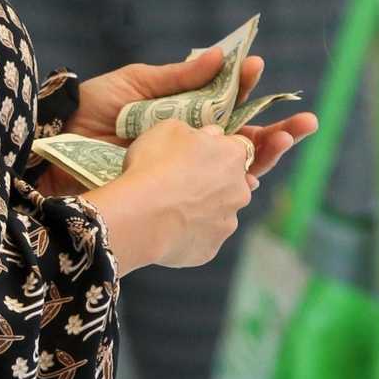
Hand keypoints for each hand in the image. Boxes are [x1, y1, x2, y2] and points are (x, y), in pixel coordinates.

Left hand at [70, 48, 317, 177]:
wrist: (52, 143)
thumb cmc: (90, 110)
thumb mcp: (136, 85)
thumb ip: (180, 77)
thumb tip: (222, 56)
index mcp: (180, 116)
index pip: (225, 106)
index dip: (246, 91)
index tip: (260, 70)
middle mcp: (185, 145)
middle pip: (240, 143)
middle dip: (275, 132)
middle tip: (305, 122)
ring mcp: (178, 171)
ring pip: (231, 171)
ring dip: (264, 156)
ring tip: (288, 138)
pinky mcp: (167, 193)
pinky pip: (206, 196)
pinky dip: (232, 188)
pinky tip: (253, 175)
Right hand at [94, 121, 254, 272]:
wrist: (139, 216)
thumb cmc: (153, 165)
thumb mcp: (169, 129)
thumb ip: (195, 132)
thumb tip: (207, 137)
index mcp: (233, 156)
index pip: (239, 148)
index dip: (218, 150)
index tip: (198, 154)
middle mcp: (240, 190)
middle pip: (231, 183)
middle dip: (212, 182)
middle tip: (179, 182)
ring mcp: (228, 223)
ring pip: (218, 212)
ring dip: (201, 209)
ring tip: (168, 208)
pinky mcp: (211, 249)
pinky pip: (202, 237)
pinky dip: (189, 233)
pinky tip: (166, 228)